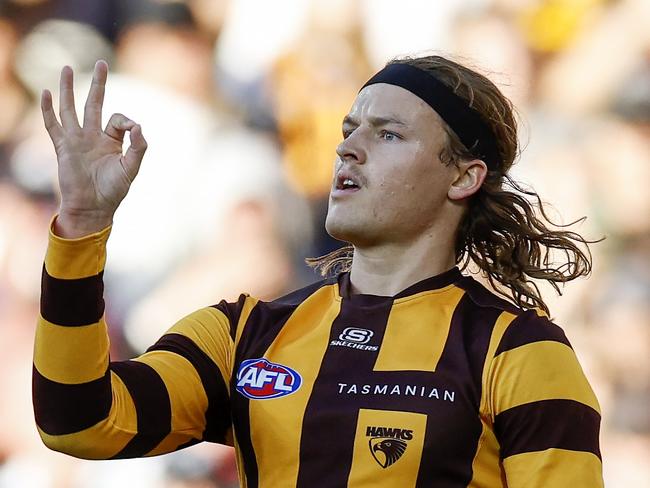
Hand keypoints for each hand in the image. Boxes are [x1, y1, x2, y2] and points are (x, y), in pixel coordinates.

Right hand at [41, 60, 147, 237]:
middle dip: (98, 84)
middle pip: (94, 103)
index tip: (133, 130)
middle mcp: (93, 137)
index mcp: (112, 141)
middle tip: (102, 62)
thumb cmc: (113, 190)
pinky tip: (45, 92)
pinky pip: (53, 125)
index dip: (126, 121)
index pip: (118, 119)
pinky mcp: (63, 148)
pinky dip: (48, 110)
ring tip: (66, 68)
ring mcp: (76, 140)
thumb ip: (139, 147)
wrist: (93, 208)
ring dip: (68, 89)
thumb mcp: (132, 167)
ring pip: (71, 109)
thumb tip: (138, 125)